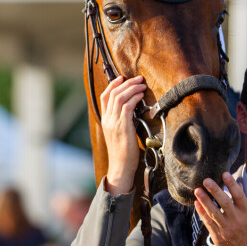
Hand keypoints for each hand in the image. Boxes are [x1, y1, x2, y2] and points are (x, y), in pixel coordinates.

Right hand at [100, 76, 146, 194]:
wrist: (121, 167)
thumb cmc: (123, 152)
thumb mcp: (120, 133)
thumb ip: (122, 120)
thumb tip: (133, 109)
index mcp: (105, 120)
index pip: (104, 97)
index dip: (113, 84)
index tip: (122, 78)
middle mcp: (107, 119)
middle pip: (113, 94)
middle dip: (126, 83)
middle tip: (138, 79)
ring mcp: (114, 123)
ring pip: (120, 97)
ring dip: (132, 88)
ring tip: (142, 85)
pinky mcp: (122, 127)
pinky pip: (127, 106)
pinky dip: (134, 98)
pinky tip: (141, 96)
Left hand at [194, 172, 246, 245]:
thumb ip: (244, 200)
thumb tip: (238, 183)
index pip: (239, 195)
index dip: (231, 184)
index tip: (224, 174)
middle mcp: (237, 220)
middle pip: (224, 203)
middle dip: (215, 190)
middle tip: (206, 180)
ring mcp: (227, 229)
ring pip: (214, 212)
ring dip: (204, 201)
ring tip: (197, 190)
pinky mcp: (219, 237)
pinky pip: (208, 223)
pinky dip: (202, 213)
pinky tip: (197, 204)